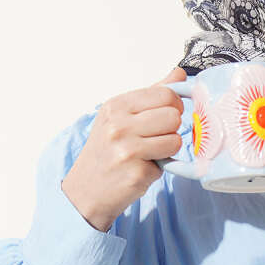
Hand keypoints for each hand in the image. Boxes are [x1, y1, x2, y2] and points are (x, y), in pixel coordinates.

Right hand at [61, 66, 187, 231]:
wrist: (85, 191)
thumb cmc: (106, 152)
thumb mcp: (121, 116)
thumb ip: (152, 95)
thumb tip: (179, 74)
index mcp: (116, 106)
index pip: (165, 94)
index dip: (173, 106)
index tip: (165, 116)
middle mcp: (119, 125)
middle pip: (173, 115)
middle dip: (171, 129)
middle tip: (156, 138)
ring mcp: (127, 149)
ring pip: (175, 140)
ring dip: (168, 150)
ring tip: (150, 154)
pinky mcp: (136, 172)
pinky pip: (168, 163)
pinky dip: (159, 168)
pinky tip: (141, 168)